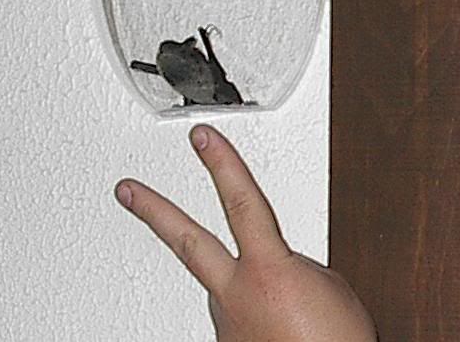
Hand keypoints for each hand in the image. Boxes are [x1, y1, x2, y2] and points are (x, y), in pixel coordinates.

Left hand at [115, 125, 376, 340]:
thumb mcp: (332, 290)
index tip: (202, 137)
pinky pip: (238, 313)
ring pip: (222, 283)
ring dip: (241, 280)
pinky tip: (276, 324)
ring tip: (282, 306)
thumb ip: (298, 265)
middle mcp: (238, 296)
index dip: (220, 163)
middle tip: (127, 189)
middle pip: (188, 242)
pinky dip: (255, 311)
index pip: (241, 201)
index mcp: (269, 271)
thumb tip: (282, 264)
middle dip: (154, 211)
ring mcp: (228, 325)